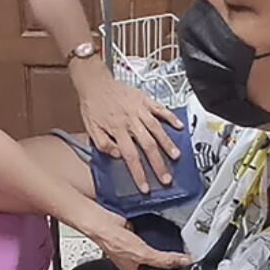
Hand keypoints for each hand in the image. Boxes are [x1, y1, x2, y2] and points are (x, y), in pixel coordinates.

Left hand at [72, 61, 182, 191]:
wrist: (94, 82)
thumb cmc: (92, 105)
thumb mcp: (90, 128)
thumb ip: (103, 144)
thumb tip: (117, 156)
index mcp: (116, 130)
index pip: (130, 156)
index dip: (139, 173)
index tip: (145, 186)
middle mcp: (130, 120)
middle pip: (147, 146)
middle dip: (158, 164)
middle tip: (166, 178)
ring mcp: (139, 109)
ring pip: (157, 129)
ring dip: (167, 144)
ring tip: (175, 156)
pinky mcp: (144, 99)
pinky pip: (160, 108)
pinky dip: (170, 117)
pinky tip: (179, 126)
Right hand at [81, 210, 189, 269]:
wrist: (102, 221)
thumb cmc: (113, 241)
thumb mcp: (143, 254)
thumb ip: (164, 260)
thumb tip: (183, 261)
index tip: (184, 266)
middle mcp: (134, 261)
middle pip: (157, 262)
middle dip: (168, 257)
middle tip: (182, 253)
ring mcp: (134, 246)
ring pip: (155, 247)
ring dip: (162, 243)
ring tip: (174, 240)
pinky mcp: (135, 232)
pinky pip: (150, 234)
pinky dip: (156, 231)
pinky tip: (162, 229)